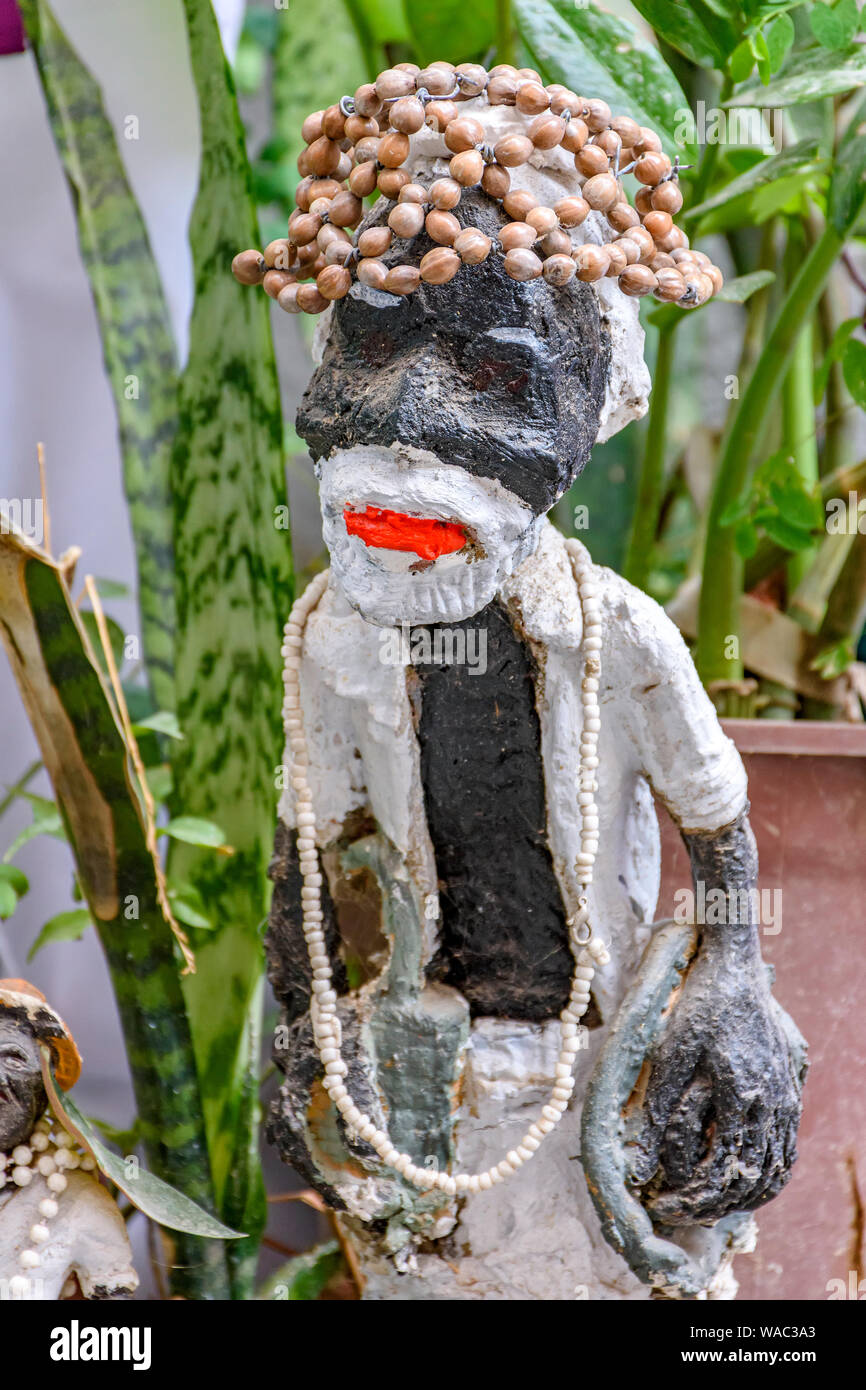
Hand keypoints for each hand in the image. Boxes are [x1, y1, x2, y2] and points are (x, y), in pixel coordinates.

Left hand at [626, 928, 806, 1224]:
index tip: (663, 1203)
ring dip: (743, 1197)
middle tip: (679, 1211)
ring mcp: (785, 1098)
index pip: (721, 1170)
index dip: (691, 1196)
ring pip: (774, 1171)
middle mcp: (769, 1102)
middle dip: (712, 1204)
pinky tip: (744, 1184)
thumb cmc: (697, 1009)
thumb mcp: (669, 1055)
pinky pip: (787, 1150)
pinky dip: (768, 1176)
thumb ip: (658, 1114)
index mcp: (738, 1094)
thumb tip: (639, 1168)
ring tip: (709, 1207)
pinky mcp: (790, 1092)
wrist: (735, 970)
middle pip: (749, 1179)